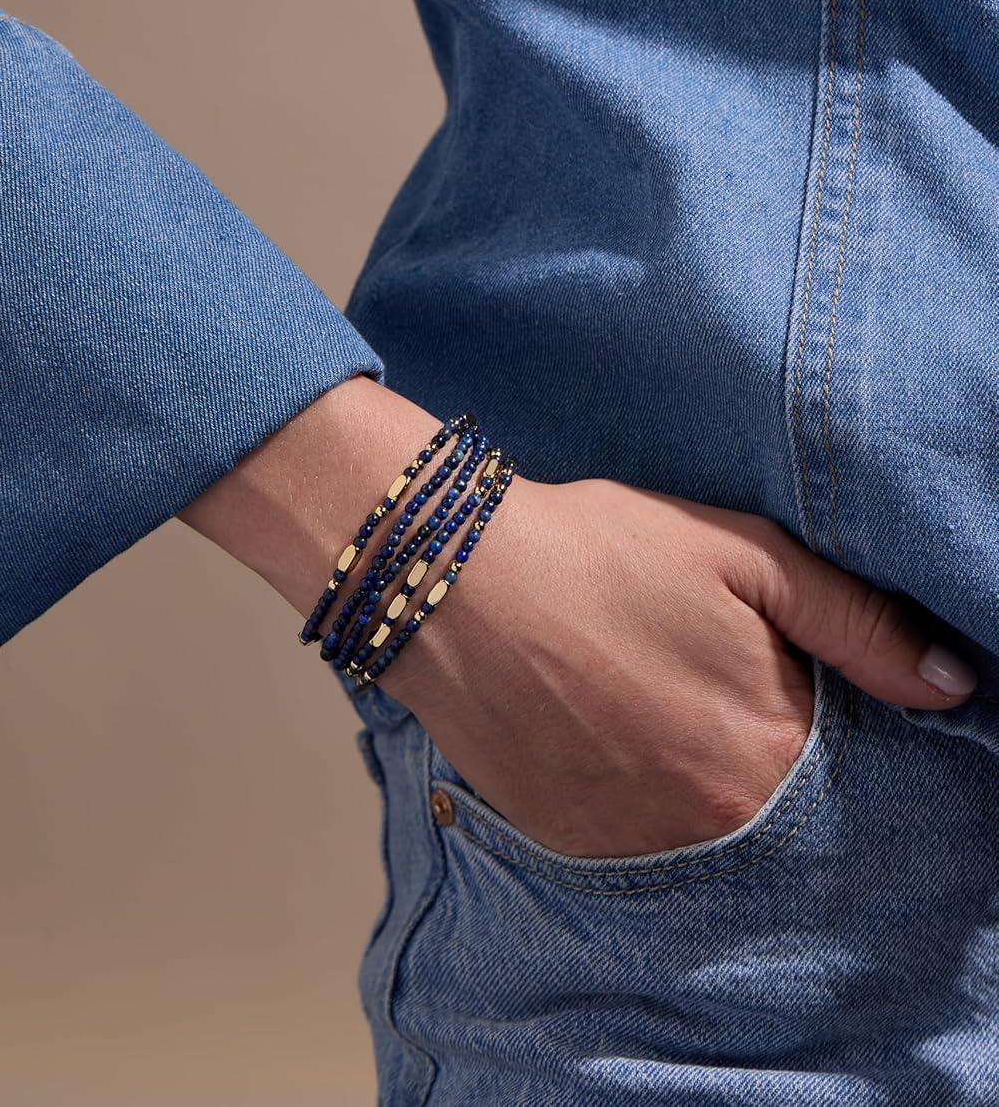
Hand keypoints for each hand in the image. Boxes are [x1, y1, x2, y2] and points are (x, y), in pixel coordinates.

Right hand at [386, 475, 977, 857]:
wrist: (451, 581)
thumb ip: (857, 623)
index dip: (830, 722)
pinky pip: (637, 846)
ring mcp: (638, 843)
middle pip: (780, 807)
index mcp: (771, 744)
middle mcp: (713, 818)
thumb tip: (953, 685)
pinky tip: (612, 734)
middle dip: (765, 754)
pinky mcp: (571, 847)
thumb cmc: (599, 554)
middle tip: (708, 687)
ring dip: (702, 783)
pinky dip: (641, 802)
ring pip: (709, 833)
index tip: (790, 685)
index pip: (852, 770)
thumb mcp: (745, 556)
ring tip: (653, 705)